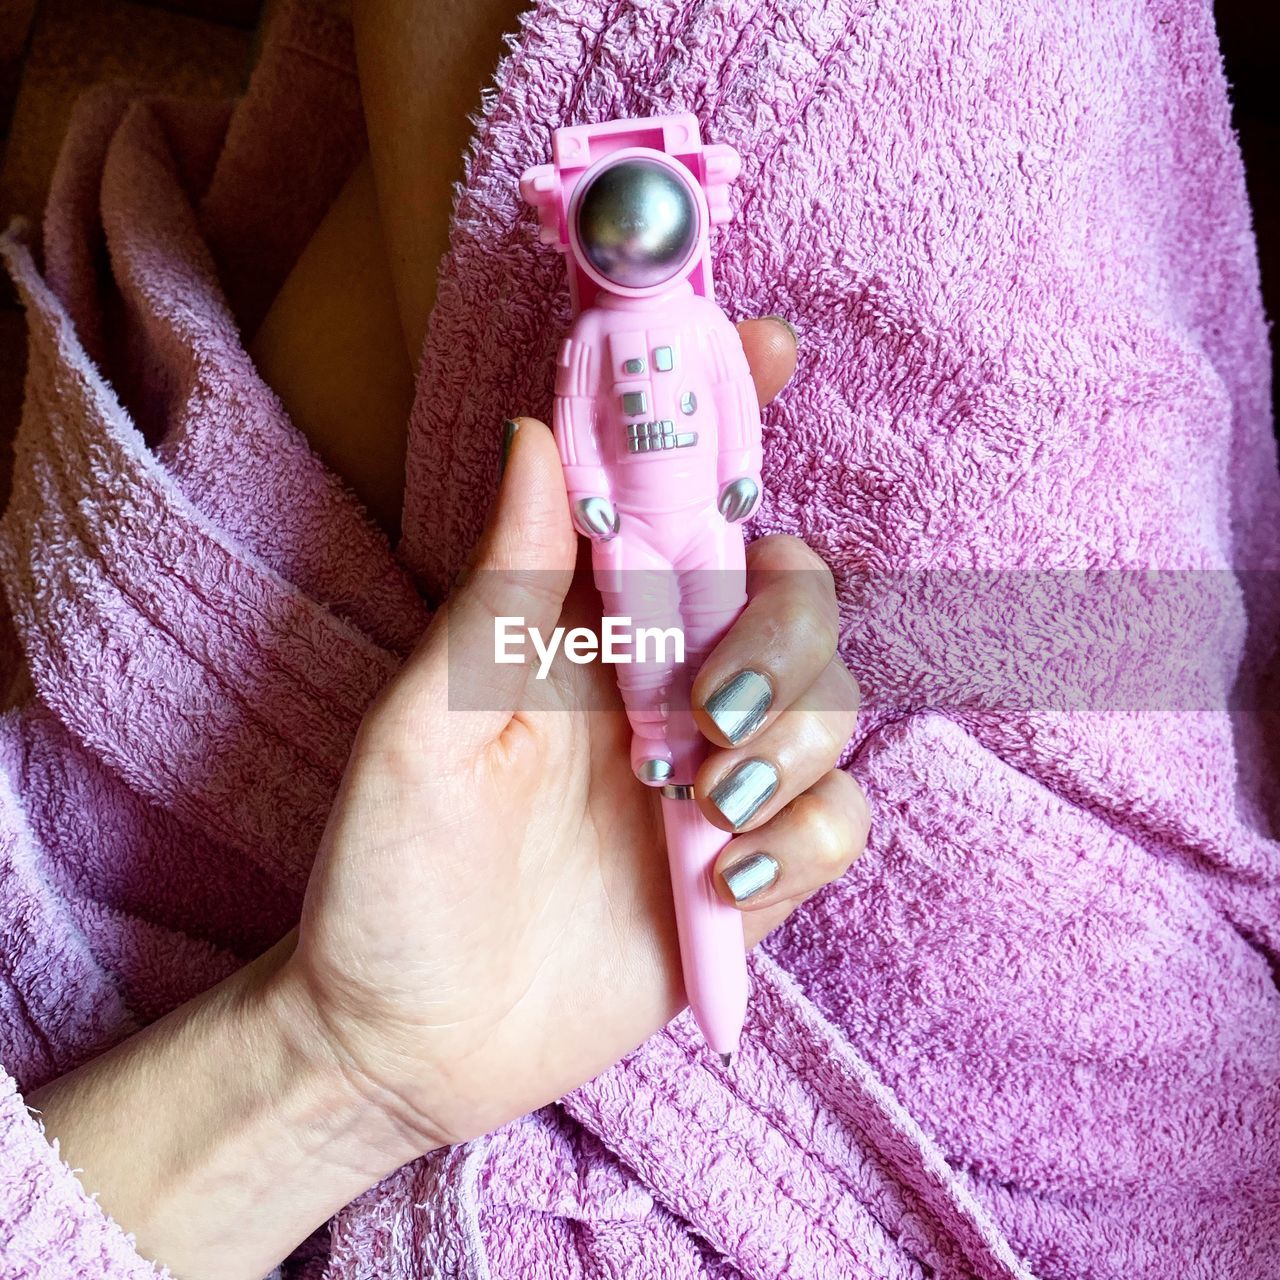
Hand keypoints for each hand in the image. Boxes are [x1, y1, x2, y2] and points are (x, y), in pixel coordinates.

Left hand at [25, 323, 866, 1279]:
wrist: (409, 1041)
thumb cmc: (392, 873)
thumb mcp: (427, 726)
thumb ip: (500, 592)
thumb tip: (533, 435)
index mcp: (584, 633)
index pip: (675, 500)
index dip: (725, 418)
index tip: (763, 350)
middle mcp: (667, 687)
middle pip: (795, 598)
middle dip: (780, 631)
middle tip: (704, 706)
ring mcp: (717, 779)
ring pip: (835, 703)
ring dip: (790, 741)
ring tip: (700, 805)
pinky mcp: (751, 871)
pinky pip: (840, 821)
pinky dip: (805, 838)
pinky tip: (725, 880)